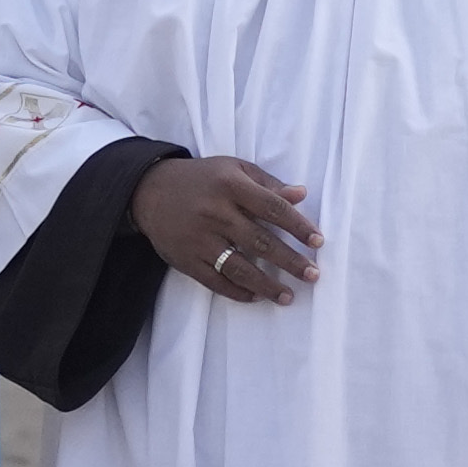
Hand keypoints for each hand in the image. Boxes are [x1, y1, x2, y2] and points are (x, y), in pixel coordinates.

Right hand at [145, 152, 319, 302]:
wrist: (149, 189)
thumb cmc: (203, 179)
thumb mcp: (234, 169)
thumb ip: (268, 184)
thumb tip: (302, 195)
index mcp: (231, 186)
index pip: (273, 208)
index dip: (298, 226)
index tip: (318, 241)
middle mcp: (215, 213)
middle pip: (260, 242)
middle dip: (290, 261)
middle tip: (313, 275)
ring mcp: (199, 239)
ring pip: (239, 267)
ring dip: (266, 285)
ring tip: (289, 296)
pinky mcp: (185, 259)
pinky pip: (215, 281)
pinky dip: (237, 291)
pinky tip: (256, 297)